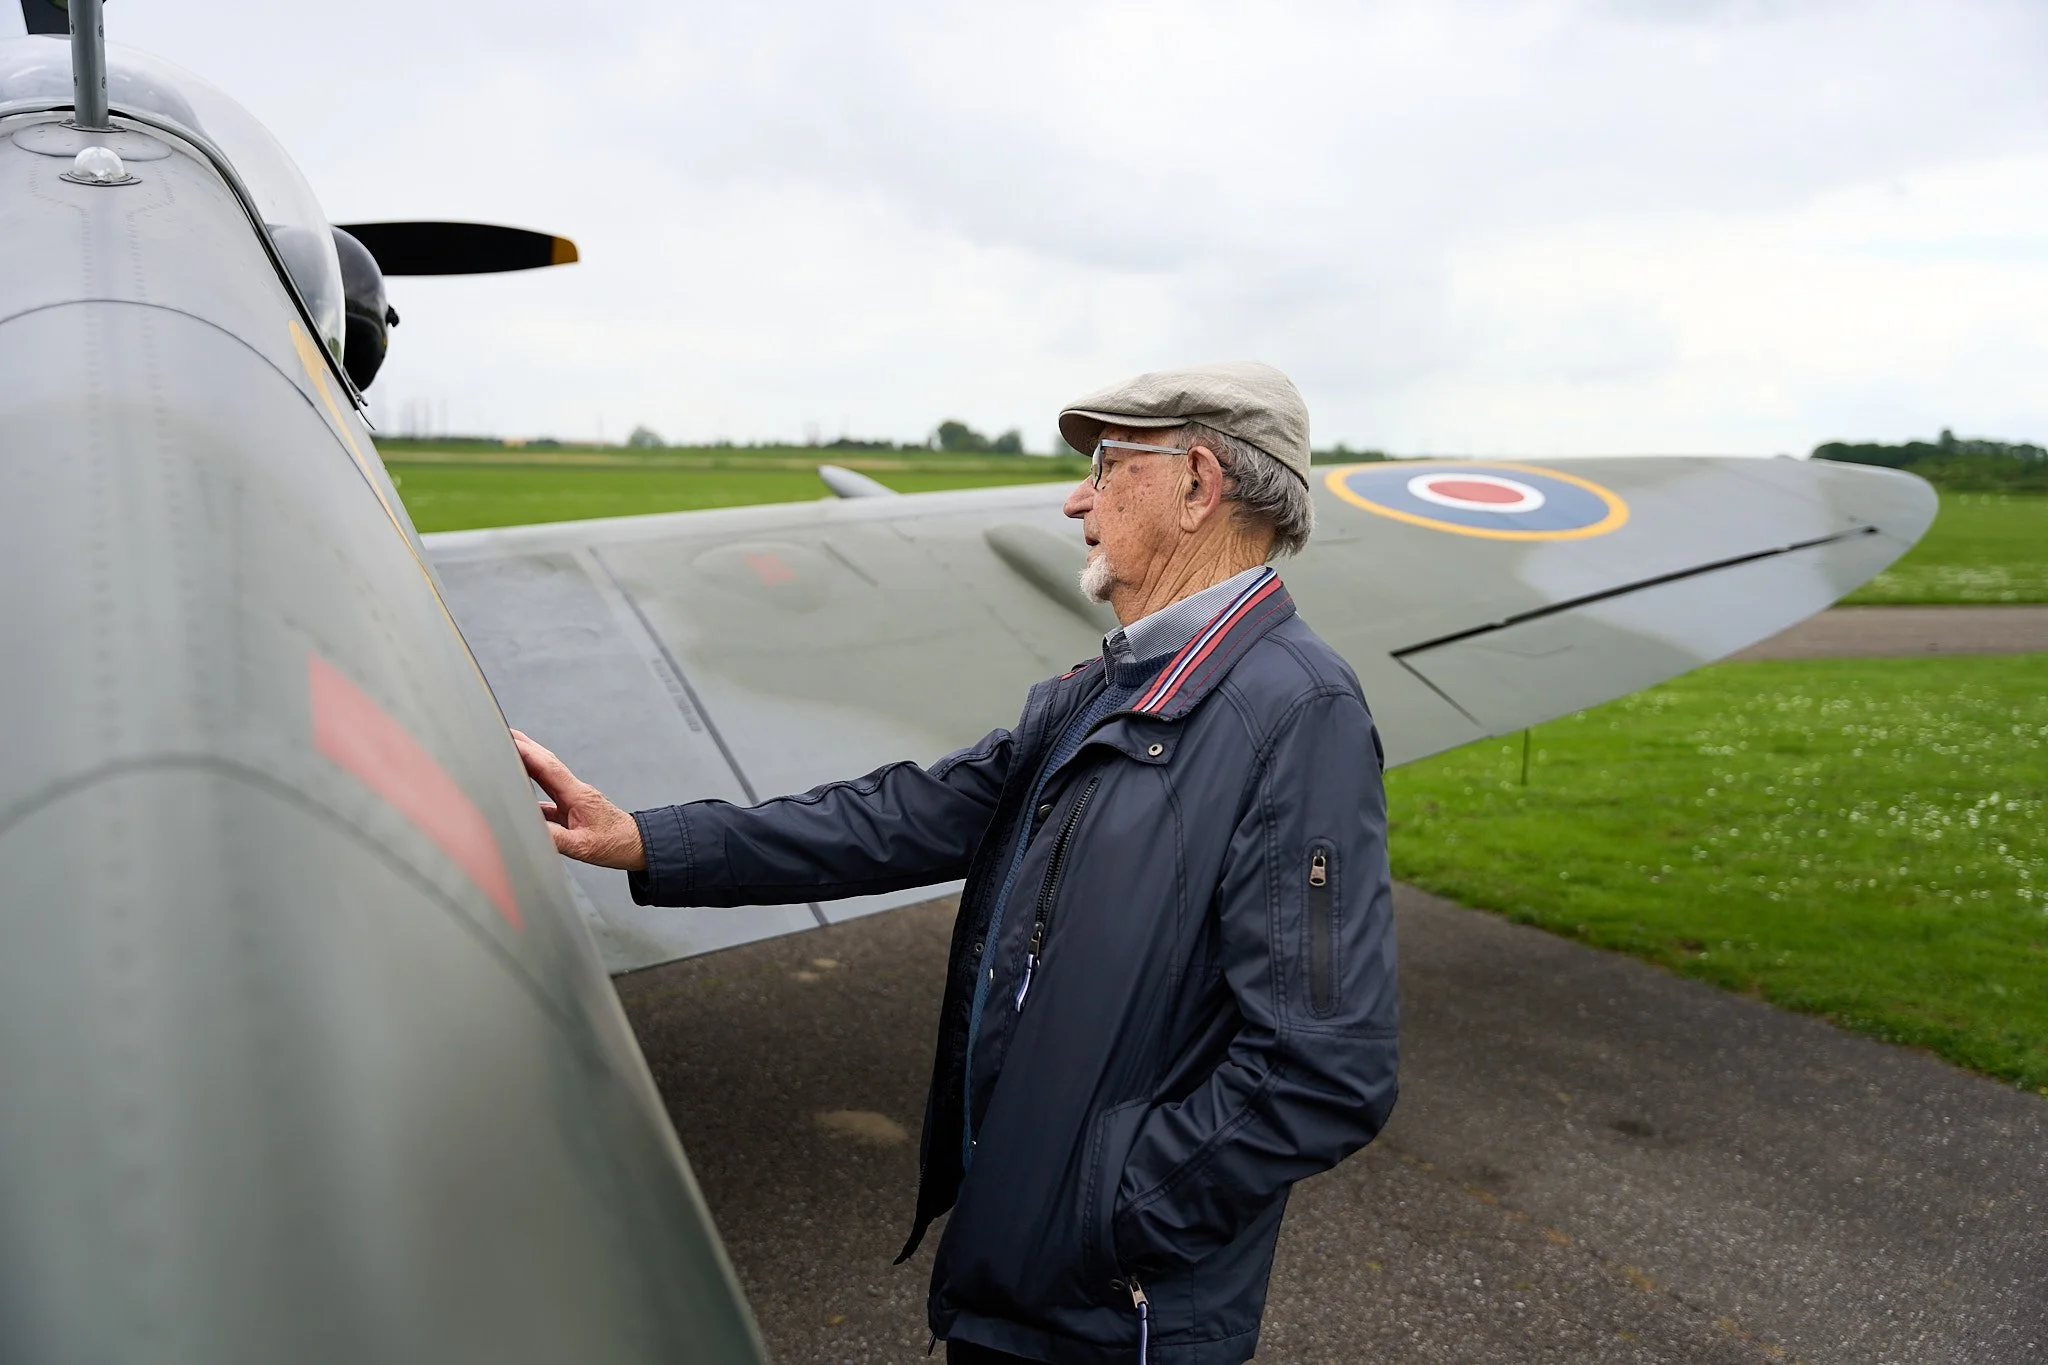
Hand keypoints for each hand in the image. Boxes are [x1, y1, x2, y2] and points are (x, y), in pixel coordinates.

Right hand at [511, 729, 647, 869]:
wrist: (635, 845)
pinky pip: (548, 790)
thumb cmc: (614, 844)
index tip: (508, 740)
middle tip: (502, 732)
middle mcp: (575, 790)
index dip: (527, 752)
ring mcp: (574, 796)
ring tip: (507, 752)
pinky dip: (532, 783)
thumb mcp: (582, 847)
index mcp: (578, 795)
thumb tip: (531, 831)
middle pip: (546, 761)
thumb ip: (555, 839)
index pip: (548, 768)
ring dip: (527, 760)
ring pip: (546, 773)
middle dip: (524, 746)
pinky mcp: (571, 806)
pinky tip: (520, 786)